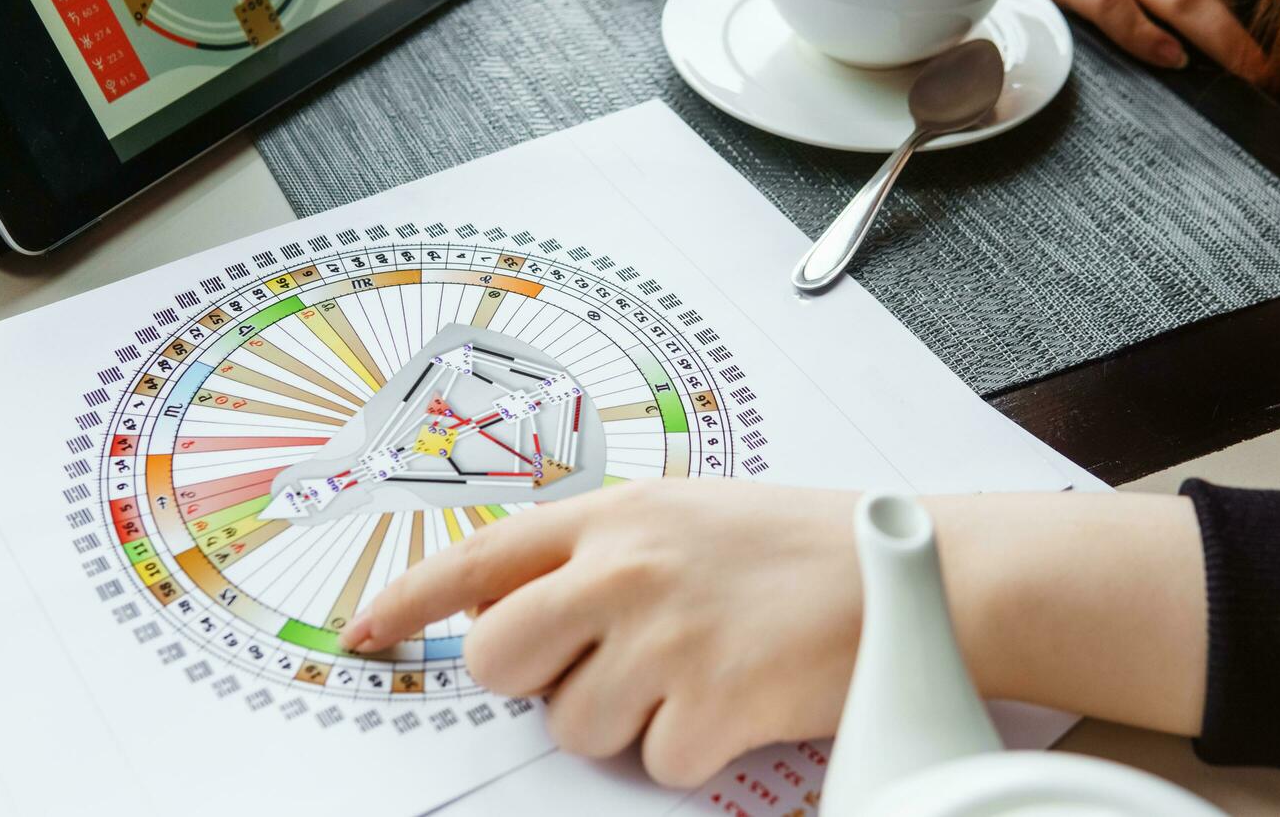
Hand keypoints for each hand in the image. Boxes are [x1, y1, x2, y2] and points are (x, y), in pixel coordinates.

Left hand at [341, 481, 861, 786]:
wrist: (916, 573)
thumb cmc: (805, 547)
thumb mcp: (688, 517)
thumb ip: (600, 551)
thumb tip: (518, 610)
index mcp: (618, 515)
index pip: (480, 557)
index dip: (409, 600)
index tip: (364, 633)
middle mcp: (626, 569)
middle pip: (499, 659)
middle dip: (532, 681)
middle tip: (594, 670)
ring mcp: (664, 635)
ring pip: (575, 726)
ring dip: (628, 719)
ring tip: (700, 671)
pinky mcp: (709, 702)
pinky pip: (653, 764)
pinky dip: (691, 749)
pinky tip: (739, 699)